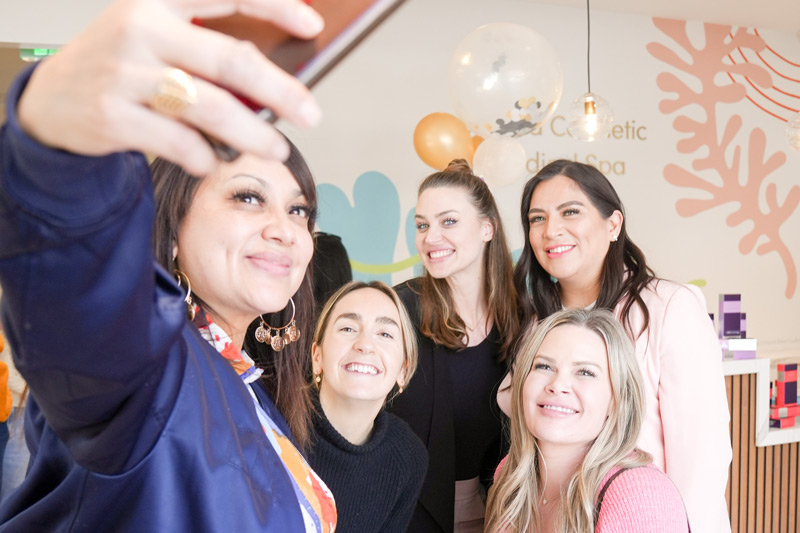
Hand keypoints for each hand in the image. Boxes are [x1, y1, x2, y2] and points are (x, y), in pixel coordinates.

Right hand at [16, 0, 322, 174]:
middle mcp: (140, 28)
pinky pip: (180, 142)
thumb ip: (206, 51)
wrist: (51, 101)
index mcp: (157, 1)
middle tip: (310, 114)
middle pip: (232, 61)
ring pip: (212, 108)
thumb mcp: (156, 39)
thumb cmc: (121, 66)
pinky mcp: (113, 115)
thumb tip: (274, 84)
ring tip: (277, 149)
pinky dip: (206, 157)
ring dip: (253, 135)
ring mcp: (124, 72)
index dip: (275, 6)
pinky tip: (214, 161)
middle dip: (281, 91)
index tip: (313, 27)